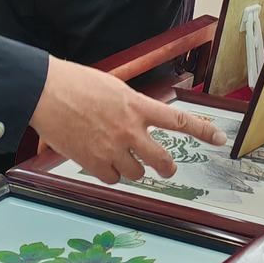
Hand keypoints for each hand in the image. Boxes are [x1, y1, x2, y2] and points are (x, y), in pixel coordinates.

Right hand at [27, 58, 222, 183]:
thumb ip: (130, 105)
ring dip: (131, 168)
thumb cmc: (74, 83)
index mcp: (136, 106)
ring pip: (136, 173)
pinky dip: (110, 174)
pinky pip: (112, 179)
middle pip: (161, 160)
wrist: (45, 91)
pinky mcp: (92, 162)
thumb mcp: (112, 87)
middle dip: (167, 168)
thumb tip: (138, 118)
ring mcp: (111, 148)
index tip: (218, 139)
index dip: (202, 131)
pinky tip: (101, 162)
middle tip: (166, 169)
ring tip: (118, 157)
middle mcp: (129, 130)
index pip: (178, 121)